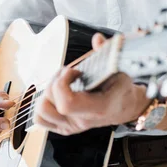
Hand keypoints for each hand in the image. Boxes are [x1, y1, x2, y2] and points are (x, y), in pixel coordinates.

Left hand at [34, 33, 150, 134]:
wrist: (124, 107)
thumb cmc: (120, 87)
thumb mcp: (119, 68)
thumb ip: (108, 53)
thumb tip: (97, 39)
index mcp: (98, 108)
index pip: (66, 104)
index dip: (63, 82)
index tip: (74, 71)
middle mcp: (82, 121)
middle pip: (50, 102)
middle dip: (56, 80)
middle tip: (70, 72)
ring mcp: (72, 127)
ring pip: (42, 110)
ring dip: (48, 91)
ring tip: (63, 82)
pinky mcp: (65, 127)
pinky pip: (42, 118)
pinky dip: (45, 104)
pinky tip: (57, 93)